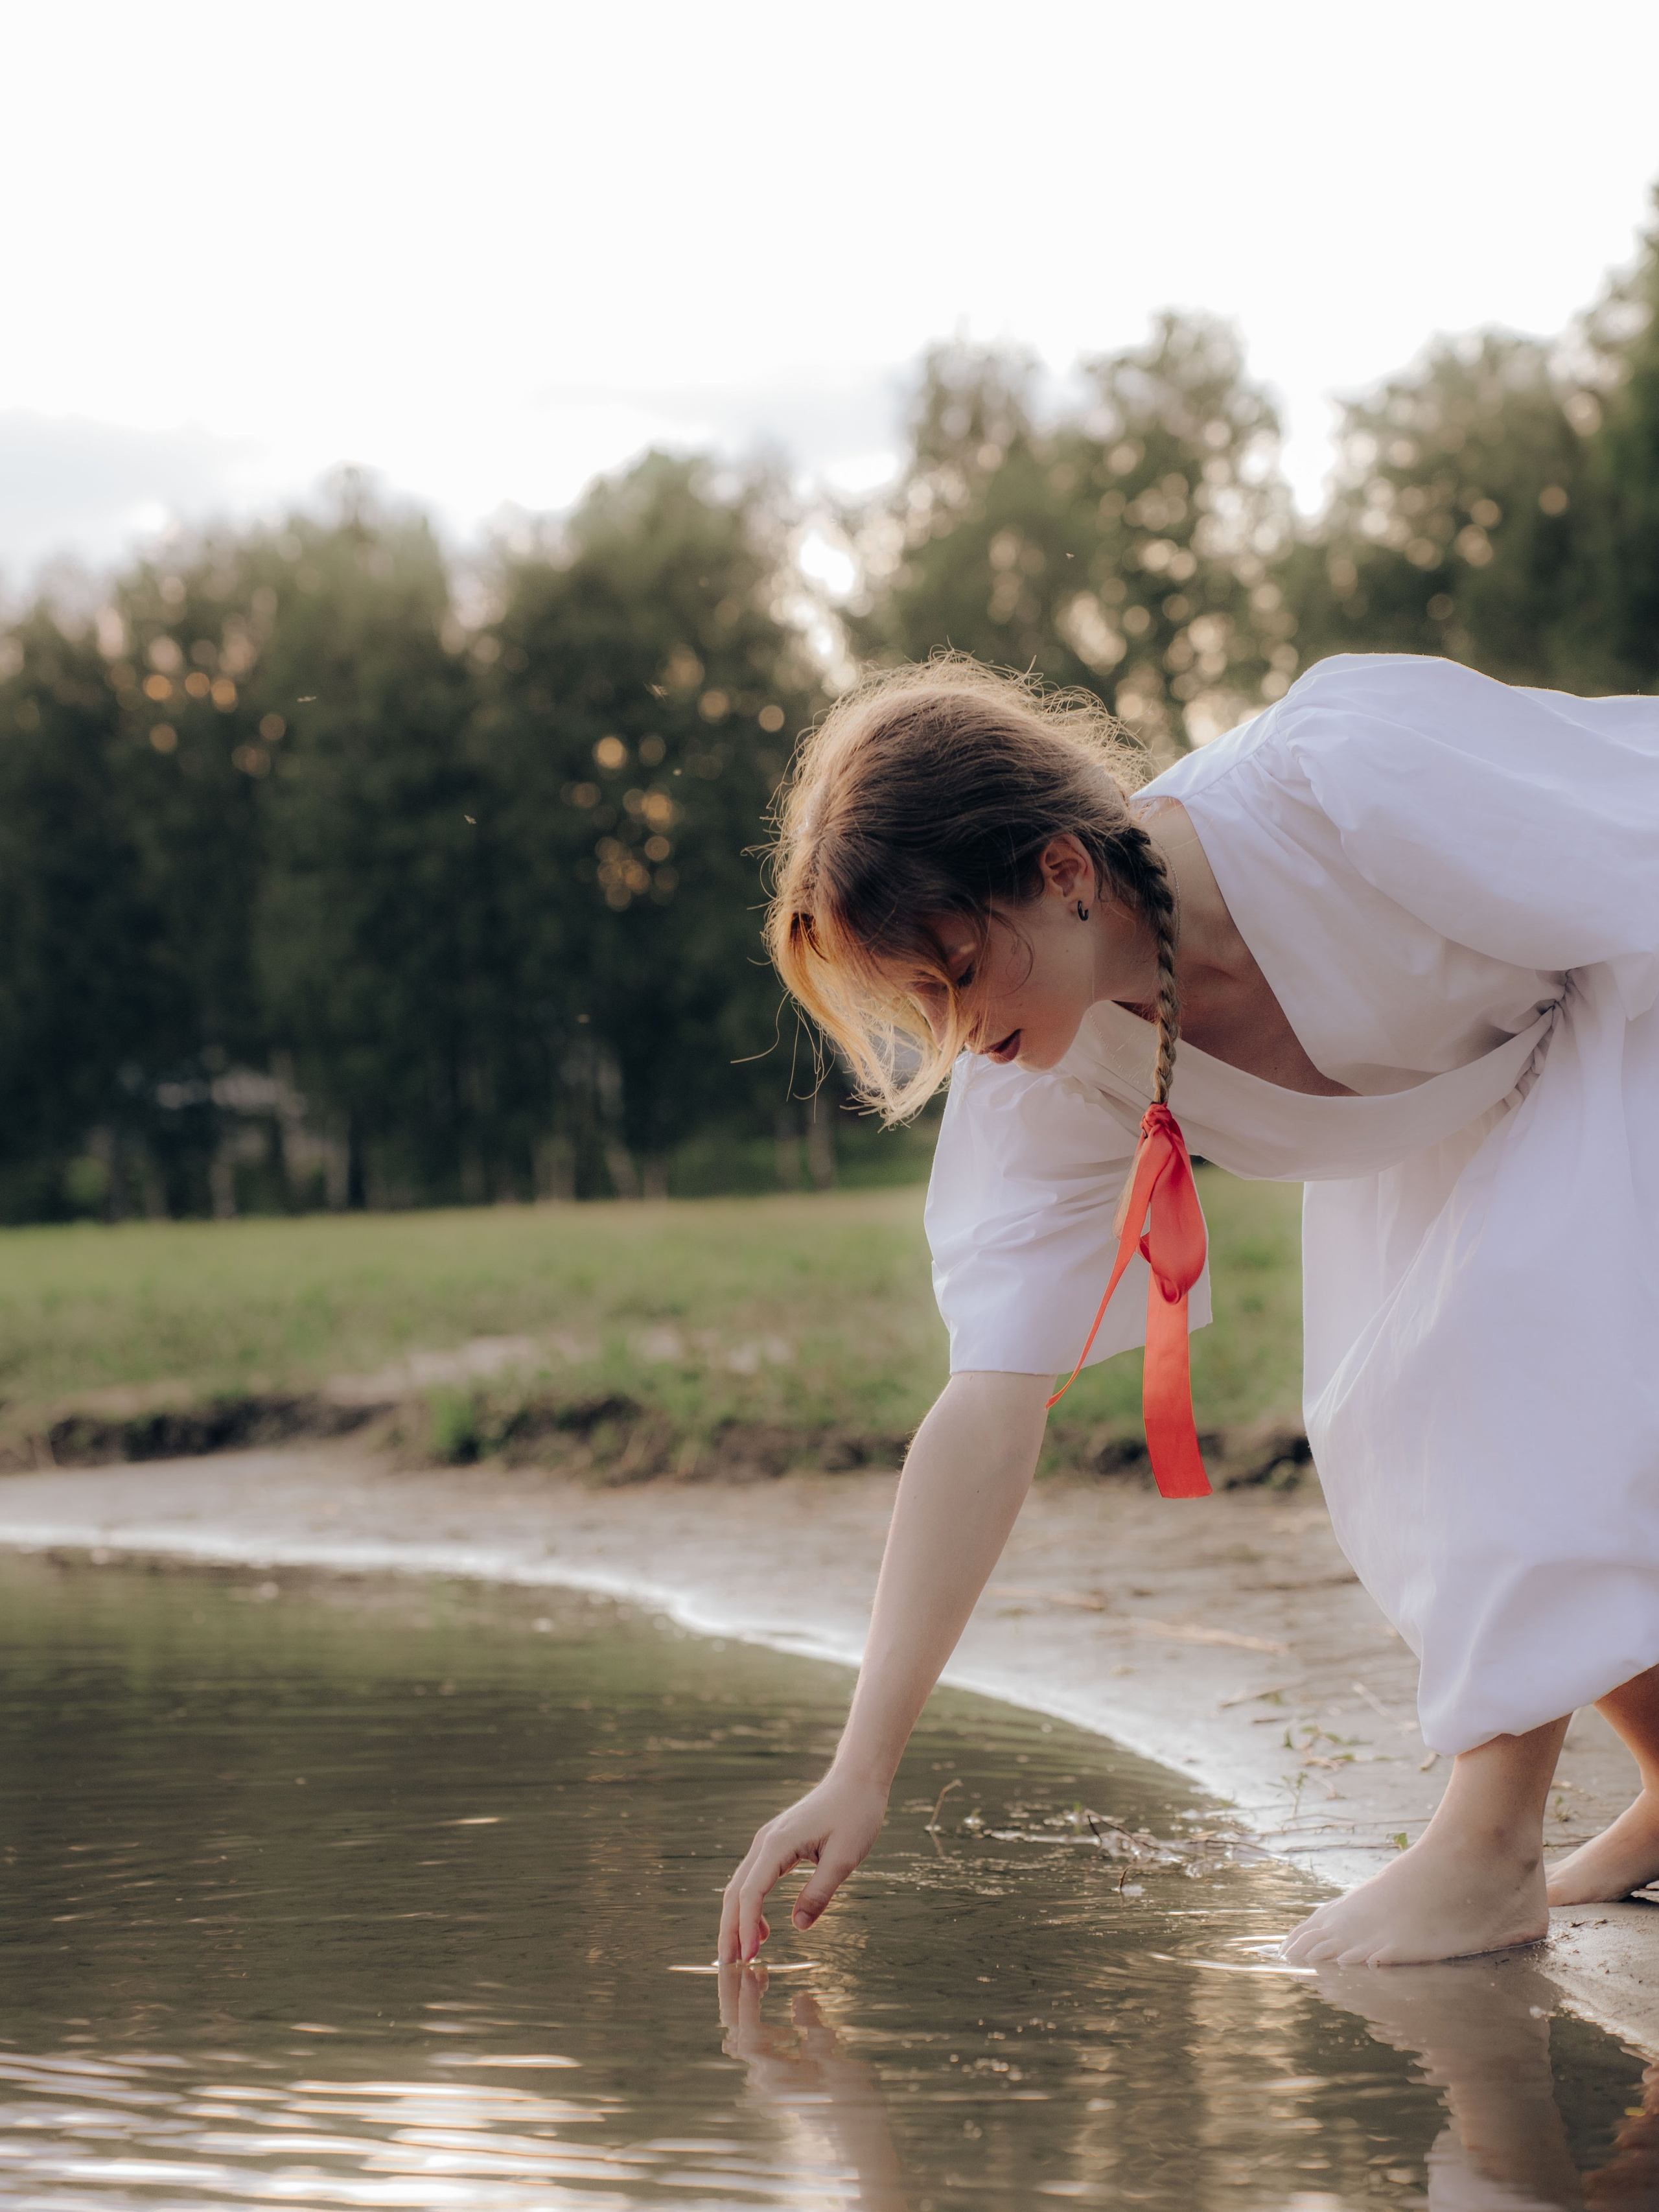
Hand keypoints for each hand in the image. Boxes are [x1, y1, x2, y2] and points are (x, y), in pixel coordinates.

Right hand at [718, 1771, 887, 1963]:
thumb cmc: (855, 1813)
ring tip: (739, 1955)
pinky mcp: (777, 1845)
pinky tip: (763, 1930)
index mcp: (778, 1843)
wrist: (857, 1780)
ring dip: (737, 1920)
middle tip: (729, 1966)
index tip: (750, 1957)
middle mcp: (765, 1841)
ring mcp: (768, 1842)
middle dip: (730, 1930)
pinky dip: (751, 1907)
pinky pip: (755, 1880)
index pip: (752, 1892)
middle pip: (737, 1891)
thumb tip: (798, 1927)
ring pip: (742, 1886)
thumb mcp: (845, 1858)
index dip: (747, 1927)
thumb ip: (820, 1892)